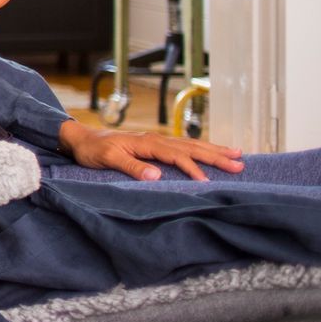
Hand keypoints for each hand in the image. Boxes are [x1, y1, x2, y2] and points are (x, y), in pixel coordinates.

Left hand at [57, 120, 244, 180]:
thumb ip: (132, 167)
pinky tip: (210, 151)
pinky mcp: (155, 144)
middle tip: (240, 163)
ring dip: (213, 150)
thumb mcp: (108, 159)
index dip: (192, 168)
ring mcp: (156, 141)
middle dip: (215, 155)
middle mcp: (156, 139)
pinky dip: (200, 148)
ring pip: (190, 144)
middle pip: (191, 147)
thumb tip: (157, 177)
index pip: (177, 156)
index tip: (207, 182)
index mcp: (147, 143)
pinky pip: (183, 146)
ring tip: (237, 154)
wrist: (81, 138)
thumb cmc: (93, 150)